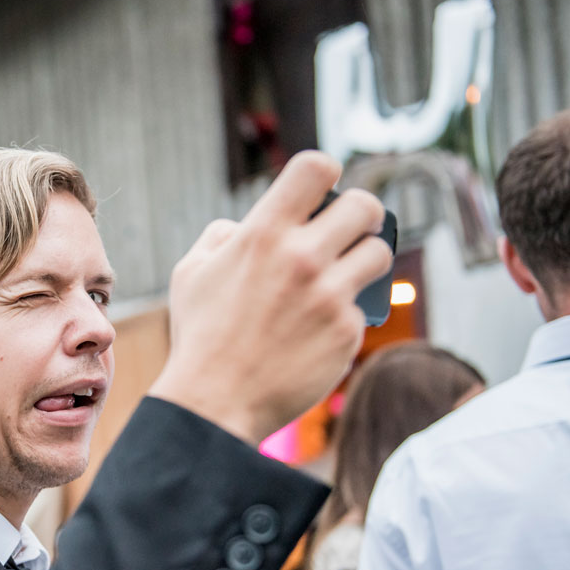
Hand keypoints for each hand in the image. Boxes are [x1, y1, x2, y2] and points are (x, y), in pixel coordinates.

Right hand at [149, 151, 391, 442]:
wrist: (215, 402)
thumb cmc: (199, 337)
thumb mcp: (190, 273)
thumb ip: (220, 237)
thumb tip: (243, 226)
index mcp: (263, 233)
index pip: (316, 167)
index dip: (326, 173)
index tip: (323, 192)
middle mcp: (303, 258)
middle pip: (365, 205)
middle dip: (360, 213)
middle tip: (348, 230)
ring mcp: (330, 296)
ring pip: (378, 253)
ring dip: (364, 259)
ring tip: (343, 276)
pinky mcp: (346, 333)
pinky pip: (362, 308)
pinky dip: (345, 314)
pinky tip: (318, 329)